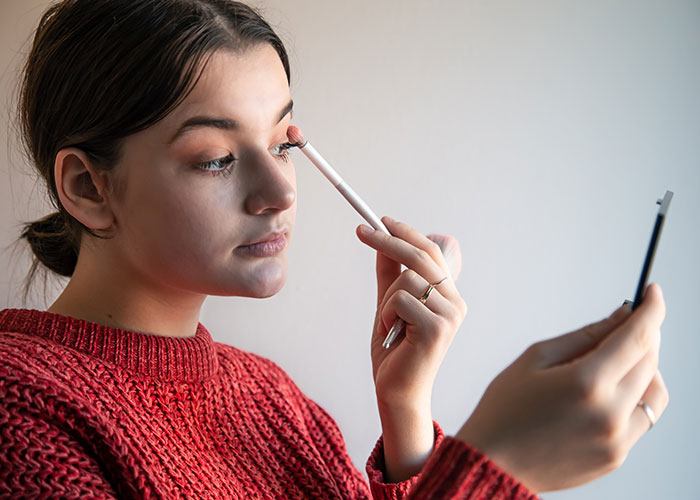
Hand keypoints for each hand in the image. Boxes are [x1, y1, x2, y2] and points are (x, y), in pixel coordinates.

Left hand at [356, 216, 466, 481]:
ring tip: (388, 326)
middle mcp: (456, 303)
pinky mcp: (438, 329)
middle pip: (421, 256)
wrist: (397, 392)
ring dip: (385, 301)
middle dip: (388, 240)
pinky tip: (391, 335)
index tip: (381, 220)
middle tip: (361, 231)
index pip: (431, 252)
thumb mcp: (389, 305)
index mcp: (449, 295)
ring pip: (406, 280)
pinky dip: (386, 315)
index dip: (407, 233)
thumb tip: (381, 241)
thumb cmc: (394, 351)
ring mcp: (451, 316)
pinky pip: (400, 300)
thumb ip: (389, 275)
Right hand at [456, 283, 667, 492]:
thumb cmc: (505, 408)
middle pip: (650, 361)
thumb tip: (622, 316)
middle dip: (645, 335)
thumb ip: (584, 336)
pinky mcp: (617, 456)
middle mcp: (610, 413)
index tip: (654, 293)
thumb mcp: (536, 359)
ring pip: (655, 391)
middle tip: (626, 323)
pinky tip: (608, 390)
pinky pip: (642, 417)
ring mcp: (618, 439)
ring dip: (645, 367)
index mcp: (587, 383)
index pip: (638, 337)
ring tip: (615, 360)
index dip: (653, 309)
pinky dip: (635, 396)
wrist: (493, 464)